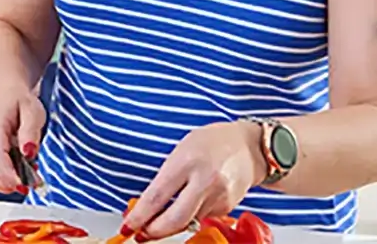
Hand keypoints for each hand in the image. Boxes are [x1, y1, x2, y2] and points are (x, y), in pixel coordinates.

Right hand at [0, 85, 47, 194]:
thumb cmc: (18, 101)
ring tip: (24, 179)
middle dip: (7, 184)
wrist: (4, 94)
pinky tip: (16, 174)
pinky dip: (1, 179)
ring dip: (3, 184)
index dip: (9, 175)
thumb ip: (31, 131)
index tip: (25, 185)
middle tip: (28, 185)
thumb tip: (29, 151)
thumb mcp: (32, 111)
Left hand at [122, 121, 268, 240]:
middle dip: (154, 231)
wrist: (249, 147)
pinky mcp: (227, 207)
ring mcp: (219, 196)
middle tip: (142, 233)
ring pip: (187, 223)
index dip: (139, 216)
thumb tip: (144, 207)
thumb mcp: (181, 150)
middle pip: (174, 220)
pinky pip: (201, 219)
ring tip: (164, 215)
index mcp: (187, 161)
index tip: (127, 226)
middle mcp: (205, 180)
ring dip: (171, 224)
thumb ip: (164, 178)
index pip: (157, 197)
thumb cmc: (211, 143)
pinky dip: (191, 216)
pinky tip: (193, 200)